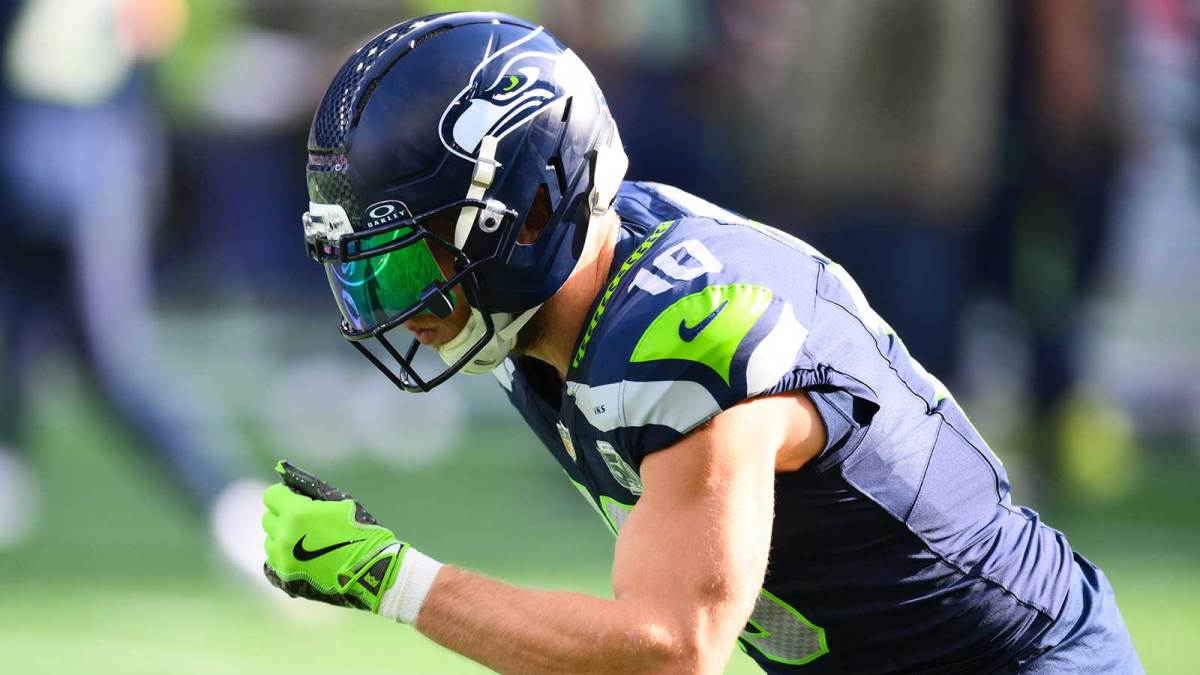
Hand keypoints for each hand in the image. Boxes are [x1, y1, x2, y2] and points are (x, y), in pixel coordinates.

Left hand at [261, 461, 405, 612]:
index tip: (298, 499)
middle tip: (306, 521)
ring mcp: (283, 559)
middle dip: (284, 516)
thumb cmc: (359, 529)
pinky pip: (273, 561)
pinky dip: (284, 556)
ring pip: (270, 541)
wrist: (371, 567)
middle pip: (268, 518)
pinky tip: (302, 556)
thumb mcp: (339, 500)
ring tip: (306, 541)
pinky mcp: (286, 577)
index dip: (285, 495)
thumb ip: (309, 486)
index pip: (271, 496)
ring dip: (283, 537)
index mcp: (297, 513)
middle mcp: (284, 535)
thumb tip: (283, 472)